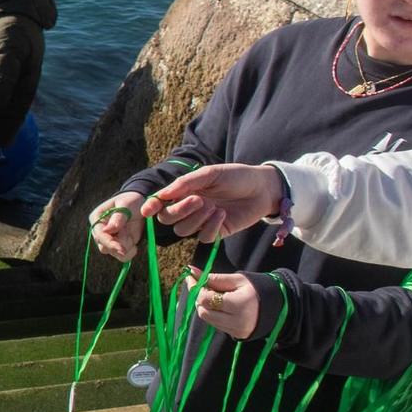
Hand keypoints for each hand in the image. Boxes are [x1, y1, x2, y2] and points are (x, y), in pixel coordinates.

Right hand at [88, 192, 147, 262]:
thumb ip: (118, 217)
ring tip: (131, 233)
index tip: (122, 249)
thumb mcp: (126, 205)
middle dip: (119, 244)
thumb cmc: (131, 201)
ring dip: (126, 247)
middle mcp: (99, 231)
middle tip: (129, 233)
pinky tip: (134, 243)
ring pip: (113, 253)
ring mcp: (108, 239)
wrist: (140, 205)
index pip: (99, 235)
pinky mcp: (118, 245)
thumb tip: (107, 230)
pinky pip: (122, 256)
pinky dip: (130, 252)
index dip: (110, 243)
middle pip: (105, 247)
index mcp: (97, 218)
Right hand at [143, 163, 281, 242]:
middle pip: (167, 220)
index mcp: (184, 192)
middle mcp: (189, 208)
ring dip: (196, 219)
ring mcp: (202, 221)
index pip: (160, 203)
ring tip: (215, 207)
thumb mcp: (210, 174)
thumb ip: (186, 183)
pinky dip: (210, 227)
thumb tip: (163, 195)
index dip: (151, 207)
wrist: (263, 188)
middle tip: (198, 200)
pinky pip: (204, 238)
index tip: (148, 210)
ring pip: (183, 231)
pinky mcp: (217, 232)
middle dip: (178, 212)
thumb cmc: (236, 176)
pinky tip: (222, 215)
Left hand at [192, 271, 259, 339]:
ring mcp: (237, 330)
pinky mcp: (237, 335)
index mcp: (238, 304)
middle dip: (200, 299)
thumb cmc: (257, 289)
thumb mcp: (238, 280)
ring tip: (216, 297)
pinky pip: (216, 324)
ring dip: (206, 307)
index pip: (205, 299)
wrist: (279, 305)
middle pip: (203, 311)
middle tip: (206, 287)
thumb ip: (215, 278)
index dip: (196, 288)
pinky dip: (214, 314)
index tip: (191, 277)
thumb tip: (192, 271)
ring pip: (208, 319)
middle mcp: (236, 320)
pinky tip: (222, 307)